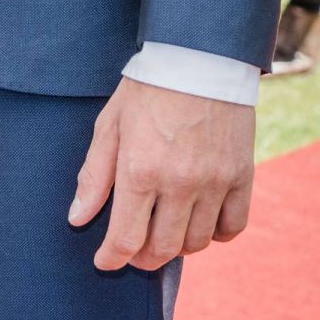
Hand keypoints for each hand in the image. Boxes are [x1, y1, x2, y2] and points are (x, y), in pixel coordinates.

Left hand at [70, 77, 254, 270]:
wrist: (199, 58)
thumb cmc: (146, 90)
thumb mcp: (109, 126)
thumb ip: (94, 176)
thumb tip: (78, 219)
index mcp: (139, 170)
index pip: (125, 238)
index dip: (111, 259)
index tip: (103, 262)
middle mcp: (179, 183)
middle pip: (162, 249)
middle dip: (141, 258)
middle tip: (132, 251)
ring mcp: (215, 182)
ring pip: (196, 242)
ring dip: (176, 247)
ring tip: (162, 233)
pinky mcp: (242, 175)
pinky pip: (233, 226)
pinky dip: (215, 234)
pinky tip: (198, 222)